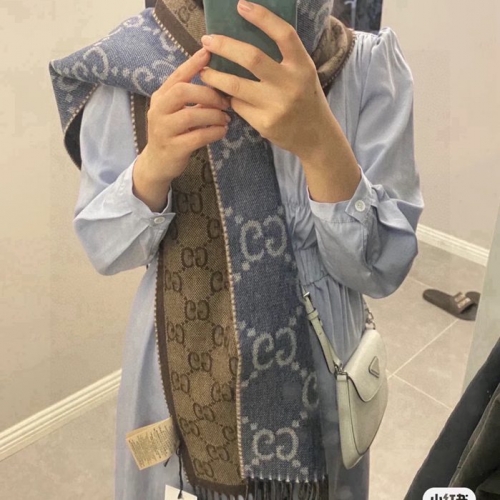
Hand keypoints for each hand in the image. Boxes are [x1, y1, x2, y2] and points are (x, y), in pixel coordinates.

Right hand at [140, 47, 230, 183]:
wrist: (158, 163)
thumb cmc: (173, 133)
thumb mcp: (177, 111)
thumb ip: (191, 97)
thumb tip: (218, 79)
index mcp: (160, 97)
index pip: (177, 75)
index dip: (193, 63)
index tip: (209, 53)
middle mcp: (158, 111)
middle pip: (183, 92)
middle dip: (208, 94)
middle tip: (226, 102)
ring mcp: (164, 130)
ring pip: (191, 115)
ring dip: (213, 115)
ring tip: (226, 119)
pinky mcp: (173, 148)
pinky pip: (197, 137)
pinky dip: (213, 132)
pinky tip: (222, 131)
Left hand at [199, 0, 335, 159]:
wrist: (315, 136)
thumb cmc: (305, 99)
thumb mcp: (303, 74)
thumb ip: (283, 58)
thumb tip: (245, 35)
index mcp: (302, 66)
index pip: (283, 34)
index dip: (262, 18)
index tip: (240, 6)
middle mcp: (291, 84)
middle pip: (252, 58)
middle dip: (224, 46)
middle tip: (207, 40)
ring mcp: (277, 105)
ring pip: (236, 85)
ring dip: (214, 76)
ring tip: (203, 71)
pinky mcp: (265, 124)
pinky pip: (238, 106)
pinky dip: (229, 99)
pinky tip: (224, 96)